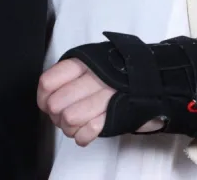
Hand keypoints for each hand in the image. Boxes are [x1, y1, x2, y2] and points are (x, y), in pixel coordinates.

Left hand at [37, 58, 164, 146]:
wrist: (153, 80)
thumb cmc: (118, 72)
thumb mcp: (93, 61)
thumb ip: (69, 73)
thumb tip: (46, 94)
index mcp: (84, 62)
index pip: (48, 82)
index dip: (43, 97)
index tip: (47, 102)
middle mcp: (94, 77)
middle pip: (56, 104)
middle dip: (57, 115)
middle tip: (65, 114)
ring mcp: (105, 96)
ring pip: (69, 119)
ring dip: (69, 127)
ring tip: (78, 123)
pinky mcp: (115, 115)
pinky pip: (86, 133)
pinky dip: (83, 136)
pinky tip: (88, 130)